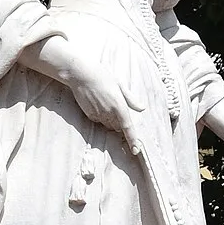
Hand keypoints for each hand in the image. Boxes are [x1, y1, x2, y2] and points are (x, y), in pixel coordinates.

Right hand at [36, 26, 141, 142]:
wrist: (81, 74)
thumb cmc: (102, 75)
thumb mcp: (120, 84)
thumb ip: (131, 99)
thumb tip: (142, 108)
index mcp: (119, 106)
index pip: (128, 127)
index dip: (133, 140)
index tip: (135, 150)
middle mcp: (109, 113)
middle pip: (118, 126)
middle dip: (120, 122)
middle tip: (116, 106)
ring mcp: (98, 115)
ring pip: (108, 124)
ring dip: (111, 119)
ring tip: (105, 100)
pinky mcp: (90, 115)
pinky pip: (99, 120)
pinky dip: (101, 116)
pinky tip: (97, 102)